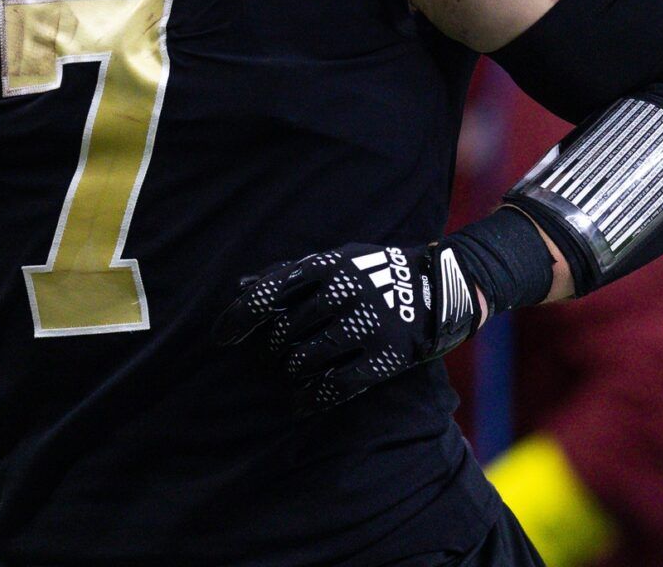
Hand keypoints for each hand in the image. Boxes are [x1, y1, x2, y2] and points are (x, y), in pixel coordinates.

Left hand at [214, 242, 480, 416]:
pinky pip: (340, 383)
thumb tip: (240, 286)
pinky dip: (314, 396)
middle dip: (271, 349)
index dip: (240, 316)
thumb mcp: (335, 260)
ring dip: (292, 371)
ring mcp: (369, 322)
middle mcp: (346, 291)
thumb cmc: (375, 272)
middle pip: (286, 328)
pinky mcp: (389, 354)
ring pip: (309, 356)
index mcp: (328, 265)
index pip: (271, 290)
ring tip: (290, 374)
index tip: (220, 338)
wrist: (442, 285)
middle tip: (269, 360)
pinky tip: (302, 402)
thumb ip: (290, 273)